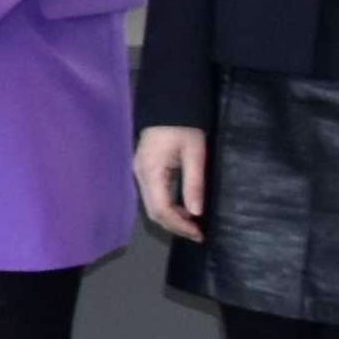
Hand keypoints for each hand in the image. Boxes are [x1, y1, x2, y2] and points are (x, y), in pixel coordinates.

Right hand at [133, 123, 208, 242]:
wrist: (169, 104)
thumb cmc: (183, 127)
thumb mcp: (194, 154)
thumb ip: (194, 183)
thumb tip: (196, 212)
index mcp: (150, 171)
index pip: (161, 209)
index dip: (179, 225)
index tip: (199, 234)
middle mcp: (140, 175)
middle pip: (153, 211)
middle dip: (175, 226)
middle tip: (198, 234)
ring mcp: (140, 172)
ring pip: (152, 206)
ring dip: (171, 218)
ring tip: (193, 224)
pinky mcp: (145, 170)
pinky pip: (153, 196)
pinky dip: (167, 208)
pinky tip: (183, 209)